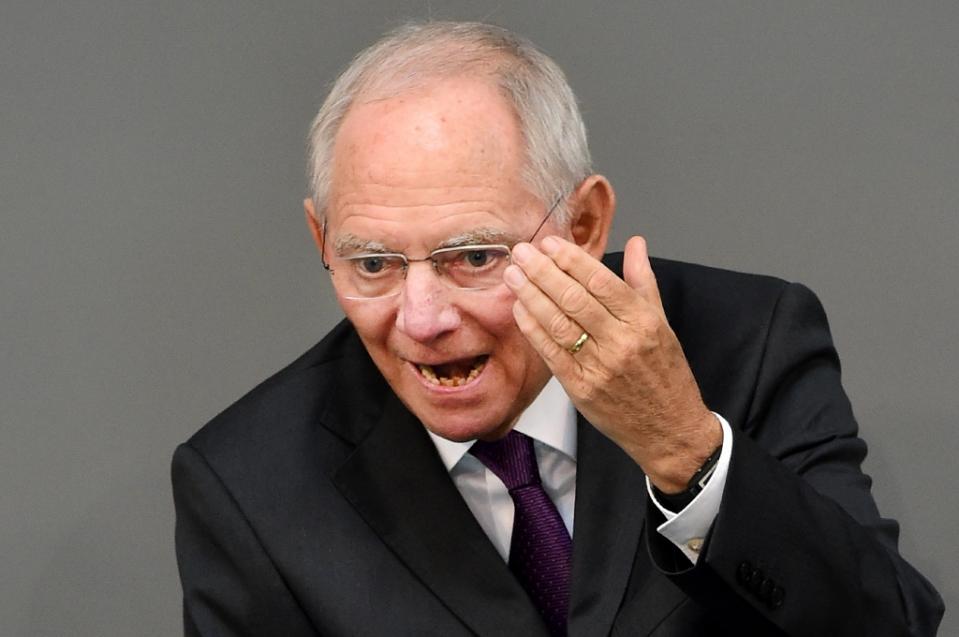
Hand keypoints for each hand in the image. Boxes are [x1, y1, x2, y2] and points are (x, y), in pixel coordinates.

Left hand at [504, 235, 721, 492]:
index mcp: (644, 321)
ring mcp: (599, 367)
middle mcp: (621, 341)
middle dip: (542, 271)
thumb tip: (635, 242)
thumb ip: (643, 281)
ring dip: (531, 296)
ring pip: (558, 323)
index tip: (549, 244)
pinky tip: (520, 308)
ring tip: (513, 275)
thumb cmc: (665, 374)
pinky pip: (550, 352)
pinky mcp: (581, 389)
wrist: (669, 429)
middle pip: (574, 298)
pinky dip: (532, 328)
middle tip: (521, 252)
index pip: (600, 281)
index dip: (571, 259)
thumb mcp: (663, 323)